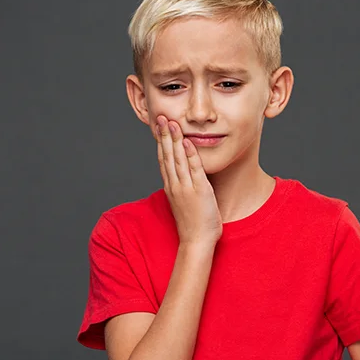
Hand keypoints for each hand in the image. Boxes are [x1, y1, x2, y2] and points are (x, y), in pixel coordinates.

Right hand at [156, 115, 222, 249]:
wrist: (196, 242)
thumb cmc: (194, 225)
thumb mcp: (185, 203)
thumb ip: (183, 189)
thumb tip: (184, 178)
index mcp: (172, 187)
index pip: (164, 160)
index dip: (161, 142)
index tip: (160, 127)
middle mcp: (175, 185)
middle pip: (167, 156)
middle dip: (164, 135)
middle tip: (161, 117)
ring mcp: (186, 188)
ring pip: (177, 159)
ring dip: (174, 140)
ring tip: (171, 123)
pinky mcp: (199, 191)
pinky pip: (193, 170)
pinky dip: (189, 155)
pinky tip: (186, 142)